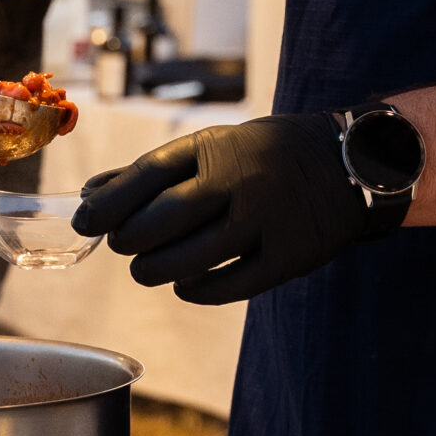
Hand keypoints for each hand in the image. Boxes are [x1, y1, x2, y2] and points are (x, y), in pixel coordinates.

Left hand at [70, 113, 390, 304]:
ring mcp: (266, 219)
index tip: (85, 221)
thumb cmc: (265, 156)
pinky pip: (231, 284)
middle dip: (131, 239)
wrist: (351, 163)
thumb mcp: (213, 146)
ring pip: (194, 257)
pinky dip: (198, 290)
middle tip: (122, 246)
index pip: (148, 175)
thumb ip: (153, 171)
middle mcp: (240, 179)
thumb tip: (90, 193)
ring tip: (146, 271)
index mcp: (216, 146)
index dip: (110, 203)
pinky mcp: (288, 255)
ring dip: (157, 270)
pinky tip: (184, 287)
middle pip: (166, 219)